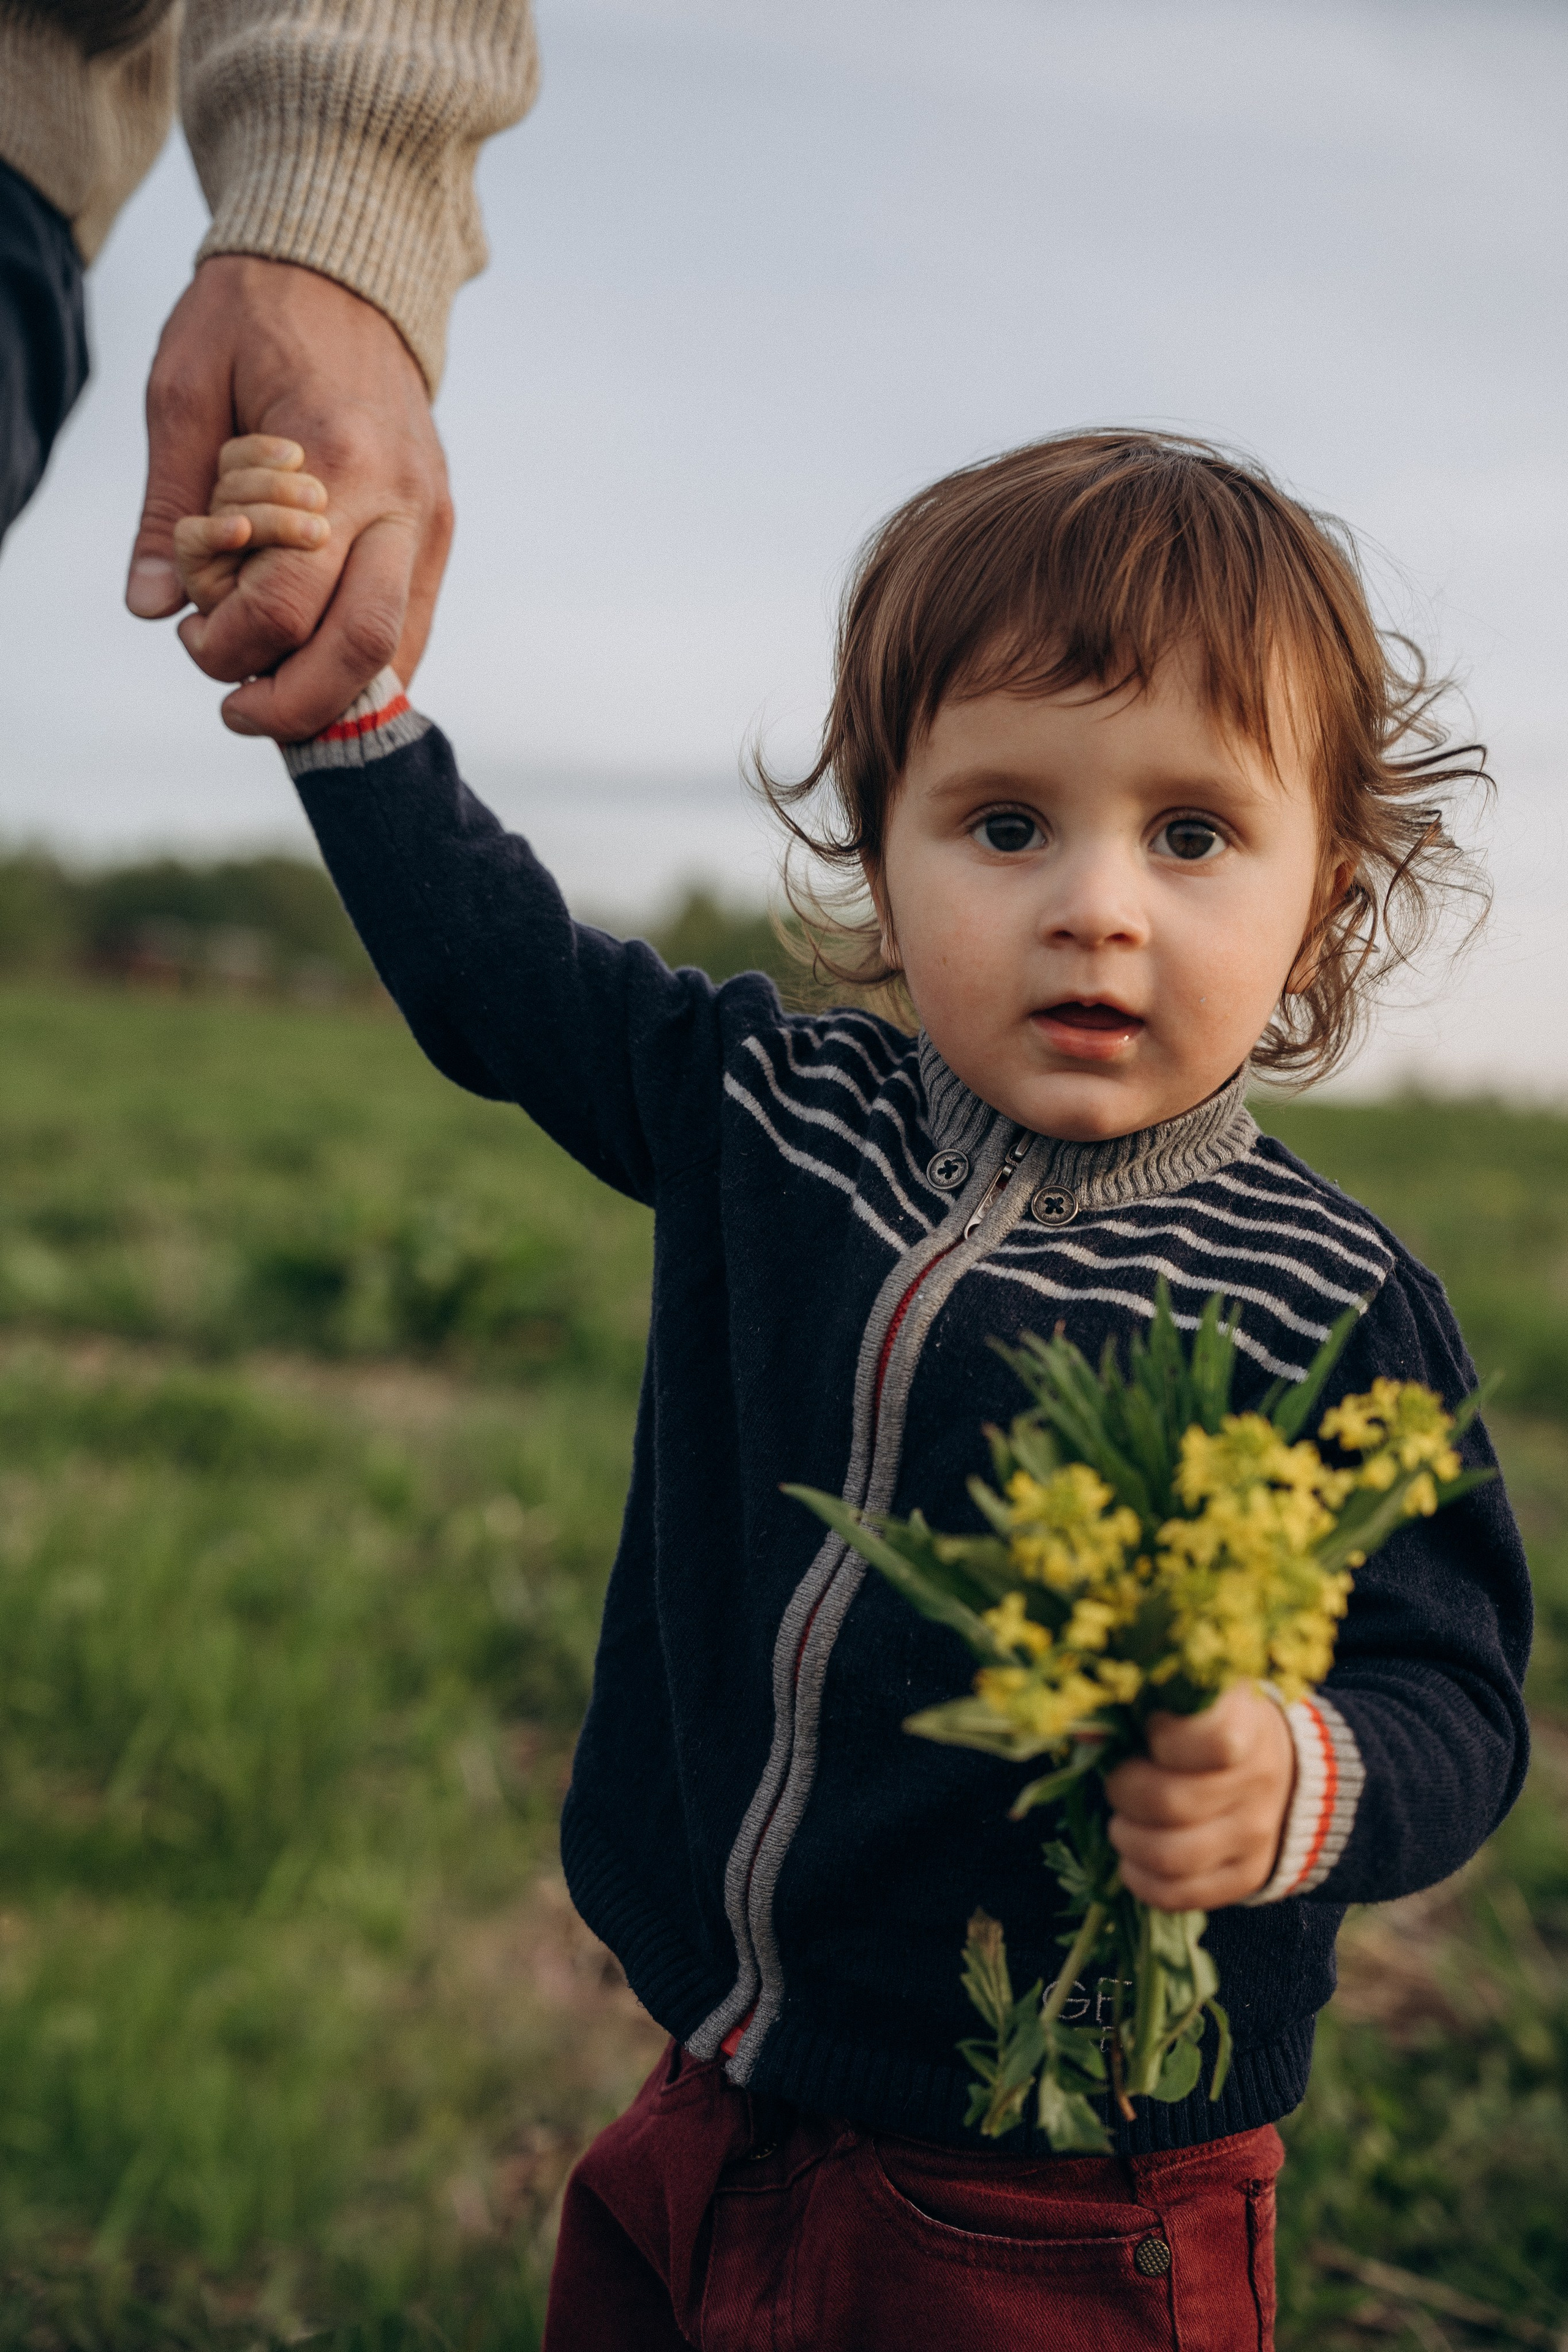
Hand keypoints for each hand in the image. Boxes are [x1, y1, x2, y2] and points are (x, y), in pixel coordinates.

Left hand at [126, 256, 453, 741]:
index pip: (284, 601)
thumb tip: (150, 607)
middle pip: (358, 647)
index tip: (188, 632)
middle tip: (235, 707)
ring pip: (398, 649)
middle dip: (291, 702)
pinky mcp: (440, 527)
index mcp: (334, 458)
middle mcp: (398, 498)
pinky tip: (313, 660)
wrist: (346, 266)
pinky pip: (411, 624)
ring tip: (270, 687)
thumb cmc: (253, 317)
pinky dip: (363, 664)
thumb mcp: (183, 388)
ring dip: (331, 692)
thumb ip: (168, 505)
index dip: (228, 642)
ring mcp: (429, 517)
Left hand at [1103, 1684, 1295, 1910]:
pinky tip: (1131, 1860)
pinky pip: (1179, 1895)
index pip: (1213, 1741)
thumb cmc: (1208, 1720)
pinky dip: (1140, 1880)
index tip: (1150, 1729)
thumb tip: (1085, 1733)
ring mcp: (1257, 1834)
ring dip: (1127, 1840)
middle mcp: (1259, 1780)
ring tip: (1121, 1823)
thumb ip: (1141, 1702)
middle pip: (1171, 1803)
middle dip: (1124, 1792)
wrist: (1276, 1764)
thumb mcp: (1186, 1696)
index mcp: (1245, 1722)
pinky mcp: (1246, 1876)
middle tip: (1118, 1783)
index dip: (1163, 1738)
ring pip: (1171, 1856)